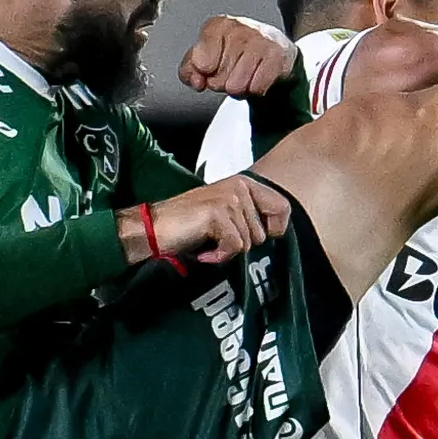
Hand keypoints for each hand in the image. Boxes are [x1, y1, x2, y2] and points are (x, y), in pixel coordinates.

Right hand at [129, 176, 288, 265]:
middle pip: (262, 233)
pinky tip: (204, 249)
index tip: (249, 236)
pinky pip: (234, 246)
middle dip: (240, 243)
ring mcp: (230, 199)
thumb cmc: (188, 225)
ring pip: (248, 242)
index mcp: (244, 183)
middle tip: (216, 238)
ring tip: (207, 241)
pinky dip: (218, 255)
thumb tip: (279, 233)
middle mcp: (240, 186)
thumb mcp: (225, 214)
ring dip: (226, 249)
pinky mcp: (219, 213)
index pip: (283, 209)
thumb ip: (250, 216)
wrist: (154, 228)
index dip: (273, 230)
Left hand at [175, 16, 296, 97]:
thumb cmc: (236, 52)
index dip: (206, 73)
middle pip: (217, 80)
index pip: (201, 64)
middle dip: (223, 82)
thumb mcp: (206, 57)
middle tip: (233, 69)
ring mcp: (259, 40)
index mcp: (217, 25)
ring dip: (240, 88)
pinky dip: (256, 89)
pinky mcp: (277, 56)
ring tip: (245, 74)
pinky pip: (256, 88)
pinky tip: (258, 76)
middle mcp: (238, 28)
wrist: (273, 49)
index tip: (212, 66)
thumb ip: (189, 70)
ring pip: (236, 86)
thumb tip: (196, 80)